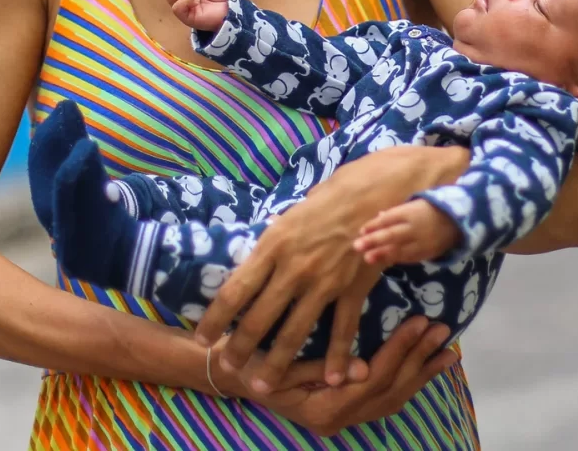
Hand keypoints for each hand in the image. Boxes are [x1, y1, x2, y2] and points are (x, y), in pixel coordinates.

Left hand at [194, 144, 470, 391]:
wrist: (376, 192)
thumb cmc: (330, 198)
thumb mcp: (290, 215)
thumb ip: (271, 247)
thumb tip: (251, 267)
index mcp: (273, 245)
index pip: (235, 289)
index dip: (215, 318)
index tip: (201, 337)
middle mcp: (294, 268)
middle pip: (258, 319)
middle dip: (239, 348)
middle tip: (228, 367)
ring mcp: (324, 282)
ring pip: (293, 333)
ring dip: (275, 363)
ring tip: (261, 385)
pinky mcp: (352, 289)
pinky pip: (341, 330)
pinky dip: (334, 358)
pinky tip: (328, 379)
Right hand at [226, 317, 456, 437]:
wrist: (231, 372)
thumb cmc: (250, 359)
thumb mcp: (277, 363)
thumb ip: (316, 367)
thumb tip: (361, 369)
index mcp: (323, 410)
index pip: (374, 381)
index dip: (399, 351)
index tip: (419, 322)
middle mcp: (337, 421)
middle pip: (390, 391)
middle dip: (418, 359)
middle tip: (442, 329)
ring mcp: (343, 419)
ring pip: (393, 399)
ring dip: (421, 373)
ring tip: (448, 350)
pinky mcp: (346, 409)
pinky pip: (385, 399)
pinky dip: (409, 381)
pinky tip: (426, 365)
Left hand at [355, 199, 460, 265]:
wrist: (456, 222)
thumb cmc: (429, 210)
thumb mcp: (414, 204)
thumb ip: (396, 212)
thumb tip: (378, 217)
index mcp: (411, 212)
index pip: (389, 218)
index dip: (374, 225)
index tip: (361, 230)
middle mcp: (415, 227)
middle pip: (391, 234)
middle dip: (373, 241)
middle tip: (356, 246)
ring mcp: (421, 242)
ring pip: (399, 249)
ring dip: (382, 254)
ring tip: (367, 258)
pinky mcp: (426, 253)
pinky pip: (408, 257)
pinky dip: (395, 259)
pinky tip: (383, 261)